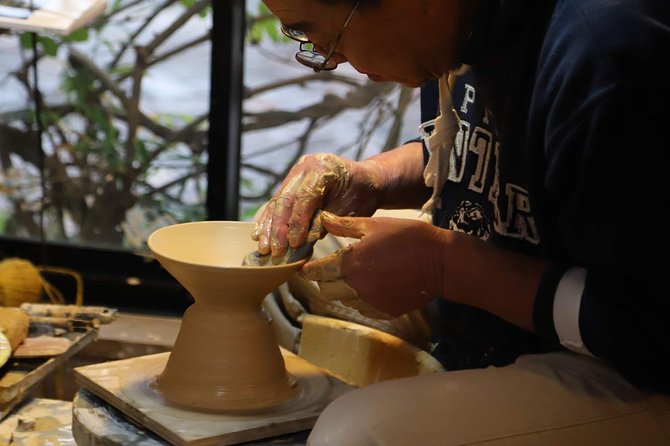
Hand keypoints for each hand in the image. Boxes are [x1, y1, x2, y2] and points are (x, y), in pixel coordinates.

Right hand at [252, 154, 382, 256]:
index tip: (293, 244)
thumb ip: (326, 221)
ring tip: (264, 248)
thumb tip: (300, 242)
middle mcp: (305, 167)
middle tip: (275, 251)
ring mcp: (296, 173)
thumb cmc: (361, 195)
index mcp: (324, 168)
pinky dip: (268, 220)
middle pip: (286, 199)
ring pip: (278, 201)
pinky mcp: (290, 182)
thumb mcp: (349, 209)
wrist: (365, 180)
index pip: (305, 197)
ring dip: (269, 227)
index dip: (297, 222)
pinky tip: (259, 234)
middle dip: (279, 228)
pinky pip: (277, 202)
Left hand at [301, 211, 449, 316]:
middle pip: (326, 290)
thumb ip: (344, 226)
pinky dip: (360, 300)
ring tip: (352, 277)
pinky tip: (369, 287)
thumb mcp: (374, 224)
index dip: (309, 269)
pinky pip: (362, 309)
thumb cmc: (407, 237)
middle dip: (323, 280)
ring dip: (342, 290)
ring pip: (343, 300)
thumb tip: (322, 219)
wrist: (439, 262)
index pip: (317, 271)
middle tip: (329, 271)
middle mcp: (356, 286)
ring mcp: (370, 302)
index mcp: (350, 262)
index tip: (306, 267)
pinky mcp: (384, 311)